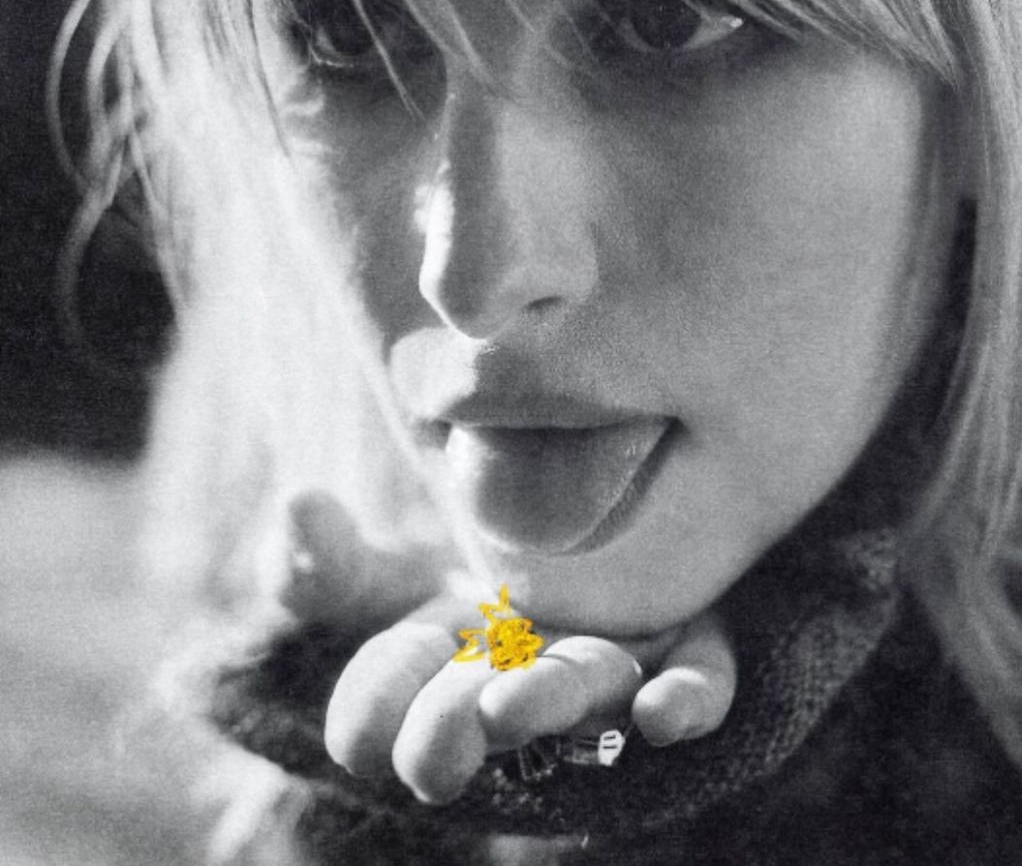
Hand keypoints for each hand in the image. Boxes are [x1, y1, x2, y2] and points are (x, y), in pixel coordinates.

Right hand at [280, 492, 737, 804]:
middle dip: (458, 729)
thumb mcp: (374, 573)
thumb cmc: (451, 588)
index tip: (357, 732)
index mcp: (439, 671)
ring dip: (554, 699)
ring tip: (521, 702)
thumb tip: (297, 504)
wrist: (564, 536)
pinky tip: (663, 713)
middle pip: (487, 712)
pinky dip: (689, 699)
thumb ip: (323, 558)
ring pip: (585, 689)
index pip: (390, 701)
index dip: (374, 713)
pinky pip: (703, 678)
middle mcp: (523, 679)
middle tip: (448, 727)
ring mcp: (605, 663)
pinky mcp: (685, 640)